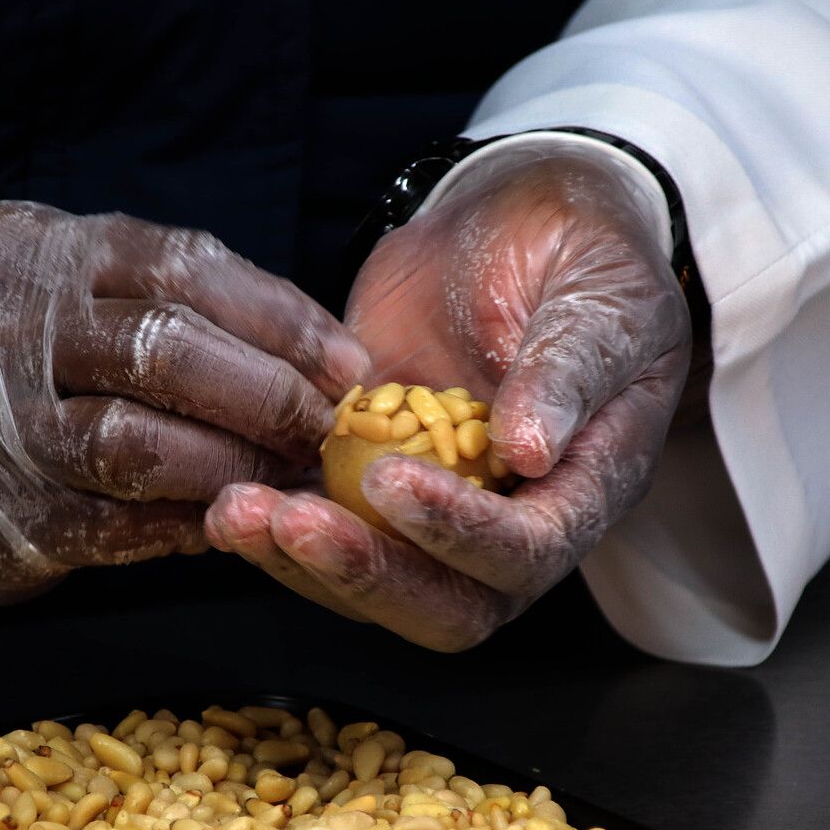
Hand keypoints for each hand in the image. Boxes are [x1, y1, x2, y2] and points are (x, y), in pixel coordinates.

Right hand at [0, 201, 368, 608]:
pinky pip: (112, 525)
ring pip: (134, 443)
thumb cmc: (38, 358)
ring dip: (232, 466)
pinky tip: (224, 518)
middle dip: (265, 395)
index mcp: (34, 248)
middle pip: (161, 348)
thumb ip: (186, 306)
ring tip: (283, 477)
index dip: (279, 320)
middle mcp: (2, 324)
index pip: (178, 266)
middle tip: (322, 430)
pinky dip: (183, 523)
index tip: (347, 365)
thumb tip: (335, 362)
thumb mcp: (84, 292)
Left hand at [207, 142, 690, 648]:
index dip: (461, 533)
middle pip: (445, 606)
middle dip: (366, 573)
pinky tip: (227, 493)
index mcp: (583, 488)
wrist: (520, 223)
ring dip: (300, 561)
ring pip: (372, 584)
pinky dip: (274, 525)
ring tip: (236, 508)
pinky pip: (326, 530)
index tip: (392, 478)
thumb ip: (571, 369)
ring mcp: (434, 508)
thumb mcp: (602, 298)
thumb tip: (531, 450)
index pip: (526, 552)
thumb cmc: (587, 257)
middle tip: (291, 521)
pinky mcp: (370, 480)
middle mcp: (510, 523)